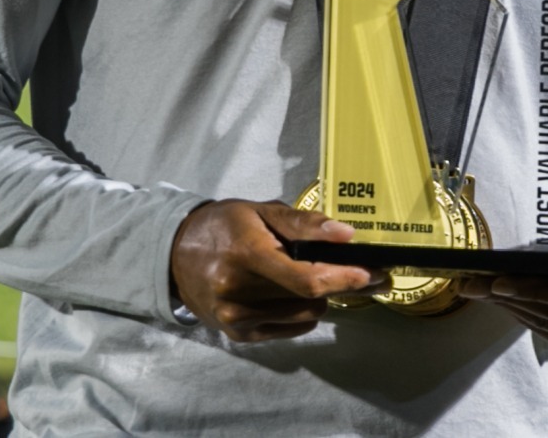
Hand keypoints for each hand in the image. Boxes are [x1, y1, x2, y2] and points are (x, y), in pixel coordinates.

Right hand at [169, 200, 382, 342]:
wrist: (175, 255)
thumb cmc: (224, 226)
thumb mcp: (260, 211)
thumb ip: (303, 223)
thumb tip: (346, 234)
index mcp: (247, 256)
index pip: (307, 279)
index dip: (345, 279)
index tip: (373, 274)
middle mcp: (238, 293)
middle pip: (310, 300)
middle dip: (339, 285)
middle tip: (356, 270)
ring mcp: (237, 319)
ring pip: (305, 317)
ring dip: (318, 298)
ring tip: (312, 276)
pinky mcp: (239, 336)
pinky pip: (291, 330)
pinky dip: (301, 312)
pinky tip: (292, 293)